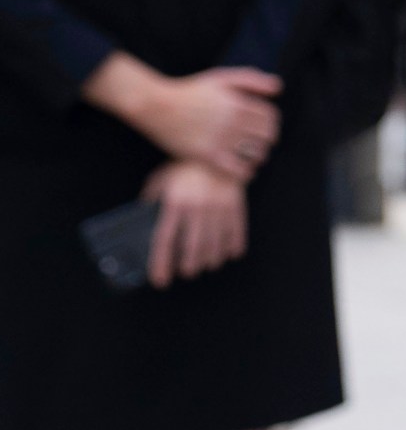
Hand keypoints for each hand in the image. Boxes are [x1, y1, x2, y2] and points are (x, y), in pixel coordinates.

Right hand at [85, 54, 279, 180]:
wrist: (156, 105)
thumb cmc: (191, 91)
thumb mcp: (221, 78)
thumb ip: (251, 79)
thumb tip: (278, 88)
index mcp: (238, 102)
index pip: (270, 117)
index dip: (273, 124)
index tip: (267, 129)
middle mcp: (231, 121)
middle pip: (266, 136)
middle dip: (268, 140)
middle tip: (263, 145)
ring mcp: (219, 139)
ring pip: (255, 154)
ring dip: (259, 157)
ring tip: (253, 157)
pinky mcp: (206, 155)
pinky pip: (237, 169)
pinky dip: (245, 172)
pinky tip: (244, 170)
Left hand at [144, 161, 248, 286]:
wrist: (217, 149)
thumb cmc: (185, 166)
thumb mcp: (161, 179)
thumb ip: (153, 200)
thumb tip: (143, 220)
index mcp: (175, 203)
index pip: (165, 240)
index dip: (161, 263)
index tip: (160, 280)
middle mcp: (197, 208)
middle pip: (193, 247)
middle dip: (190, 265)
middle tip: (187, 272)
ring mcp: (219, 207)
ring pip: (215, 243)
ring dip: (210, 259)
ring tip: (206, 265)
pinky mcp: (236, 205)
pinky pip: (237, 231)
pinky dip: (233, 246)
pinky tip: (229, 254)